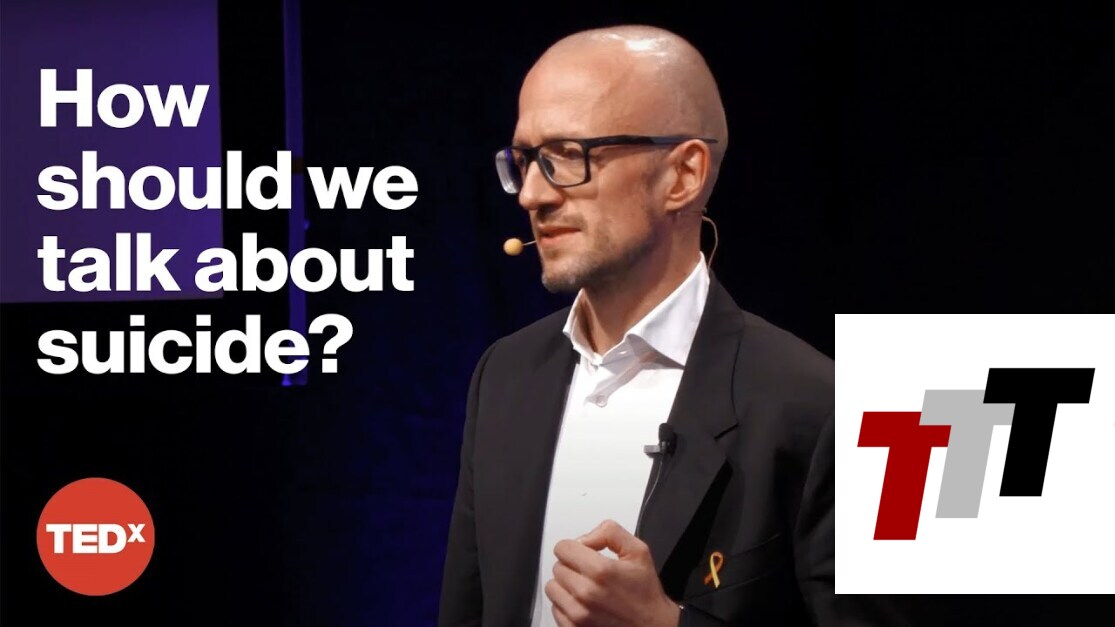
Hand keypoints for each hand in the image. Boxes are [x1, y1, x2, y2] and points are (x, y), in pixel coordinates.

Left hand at [545, 519, 680, 626]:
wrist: (652, 625)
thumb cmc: (645, 592)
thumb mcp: (638, 551)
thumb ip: (610, 532)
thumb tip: (585, 538)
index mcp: (601, 571)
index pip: (562, 548)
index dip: (574, 547)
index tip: (584, 553)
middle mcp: (586, 593)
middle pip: (557, 567)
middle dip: (572, 565)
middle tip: (590, 572)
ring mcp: (579, 614)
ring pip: (552, 588)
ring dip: (566, 585)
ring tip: (585, 587)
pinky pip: (555, 609)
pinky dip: (566, 604)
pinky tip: (584, 603)